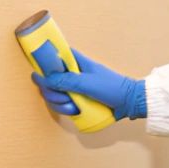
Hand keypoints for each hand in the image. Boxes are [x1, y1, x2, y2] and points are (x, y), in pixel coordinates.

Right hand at [29, 44, 147, 120]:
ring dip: (59, 103)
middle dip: (51, 91)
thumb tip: (44, 77)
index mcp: (76, 63)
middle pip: (49, 79)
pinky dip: (65, 109)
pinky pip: (62, 104)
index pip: (55, 56)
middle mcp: (72, 74)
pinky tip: (75, 112)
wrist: (128, 103)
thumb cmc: (111, 88)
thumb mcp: (88, 83)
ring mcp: (73, 88)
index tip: (40, 74)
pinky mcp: (76, 101)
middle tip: (62, 97)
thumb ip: (66, 80)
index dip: (45, 62)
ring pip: (54, 94)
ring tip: (72, 107)